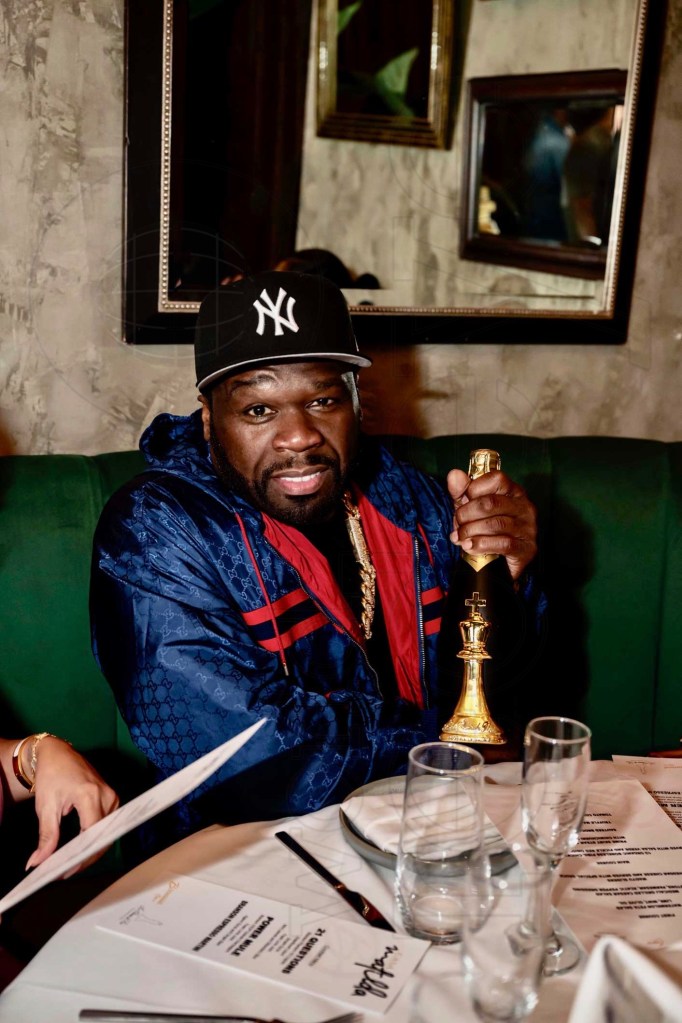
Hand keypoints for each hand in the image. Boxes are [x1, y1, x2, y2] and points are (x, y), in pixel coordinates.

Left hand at [26, 737, 118, 872]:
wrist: (58, 753)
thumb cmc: (52, 775)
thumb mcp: (46, 806)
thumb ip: (46, 836)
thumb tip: (39, 861)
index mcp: (90, 794)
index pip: (92, 834)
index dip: (81, 856)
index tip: (65, 871)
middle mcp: (107, 795)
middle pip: (103, 837)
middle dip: (86, 858)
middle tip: (65, 872)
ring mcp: (112, 796)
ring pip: (107, 834)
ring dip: (91, 850)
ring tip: (71, 863)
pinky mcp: (112, 799)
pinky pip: (108, 826)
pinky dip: (95, 840)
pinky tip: (80, 850)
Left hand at [446, 467, 536, 580]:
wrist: (501, 564)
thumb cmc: (486, 530)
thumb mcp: (471, 508)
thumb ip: (462, 491)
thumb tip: (454, 475)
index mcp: (513, 491)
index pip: (496, 479)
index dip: (473, 489)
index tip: (462, 501)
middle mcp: (524, 506)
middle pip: (491, 503)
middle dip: (466, 514)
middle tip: (457, 524)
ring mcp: (528, 528)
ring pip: (495, 524)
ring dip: (471, 531)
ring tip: (460, 538)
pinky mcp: (527, 548)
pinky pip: (503, 544)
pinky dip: (481, 545)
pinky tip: (469, 547)